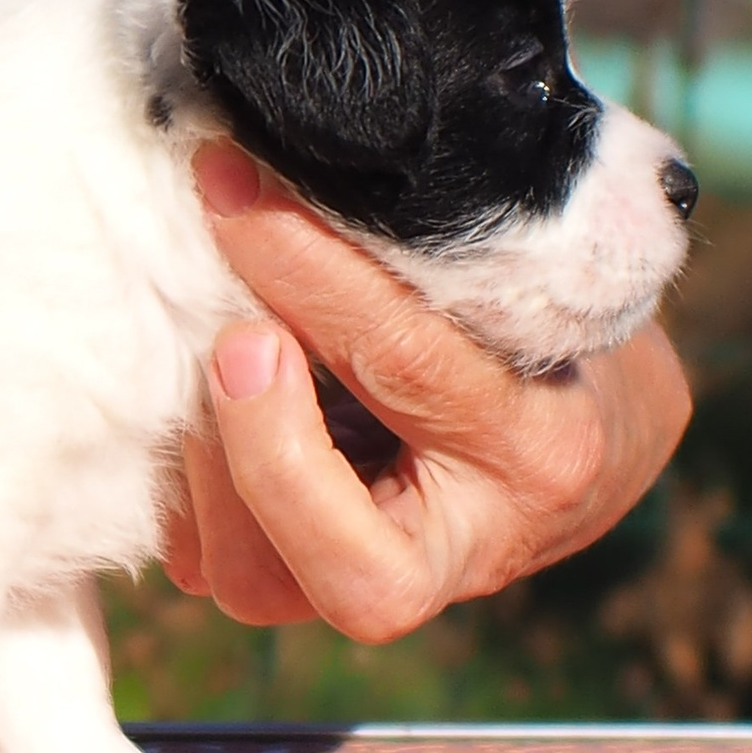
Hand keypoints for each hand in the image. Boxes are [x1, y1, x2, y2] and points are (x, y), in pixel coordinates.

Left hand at [161, 145, 692, 642]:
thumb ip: (419, 253)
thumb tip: (269, 161)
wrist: (578, 441)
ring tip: (191, 350)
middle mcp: (468, 550)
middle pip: (351, 568)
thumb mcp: (513, 278)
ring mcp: (374, 585)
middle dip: (266, 453)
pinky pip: (205, 560)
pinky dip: (177, 481)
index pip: (411, 366)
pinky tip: (172, 393)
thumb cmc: (540, 330)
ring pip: (253, 578)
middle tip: (226, 339)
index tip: (233, 190)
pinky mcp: (295, 591)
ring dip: (203, 461)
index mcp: (543, 453)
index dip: (309, 275)